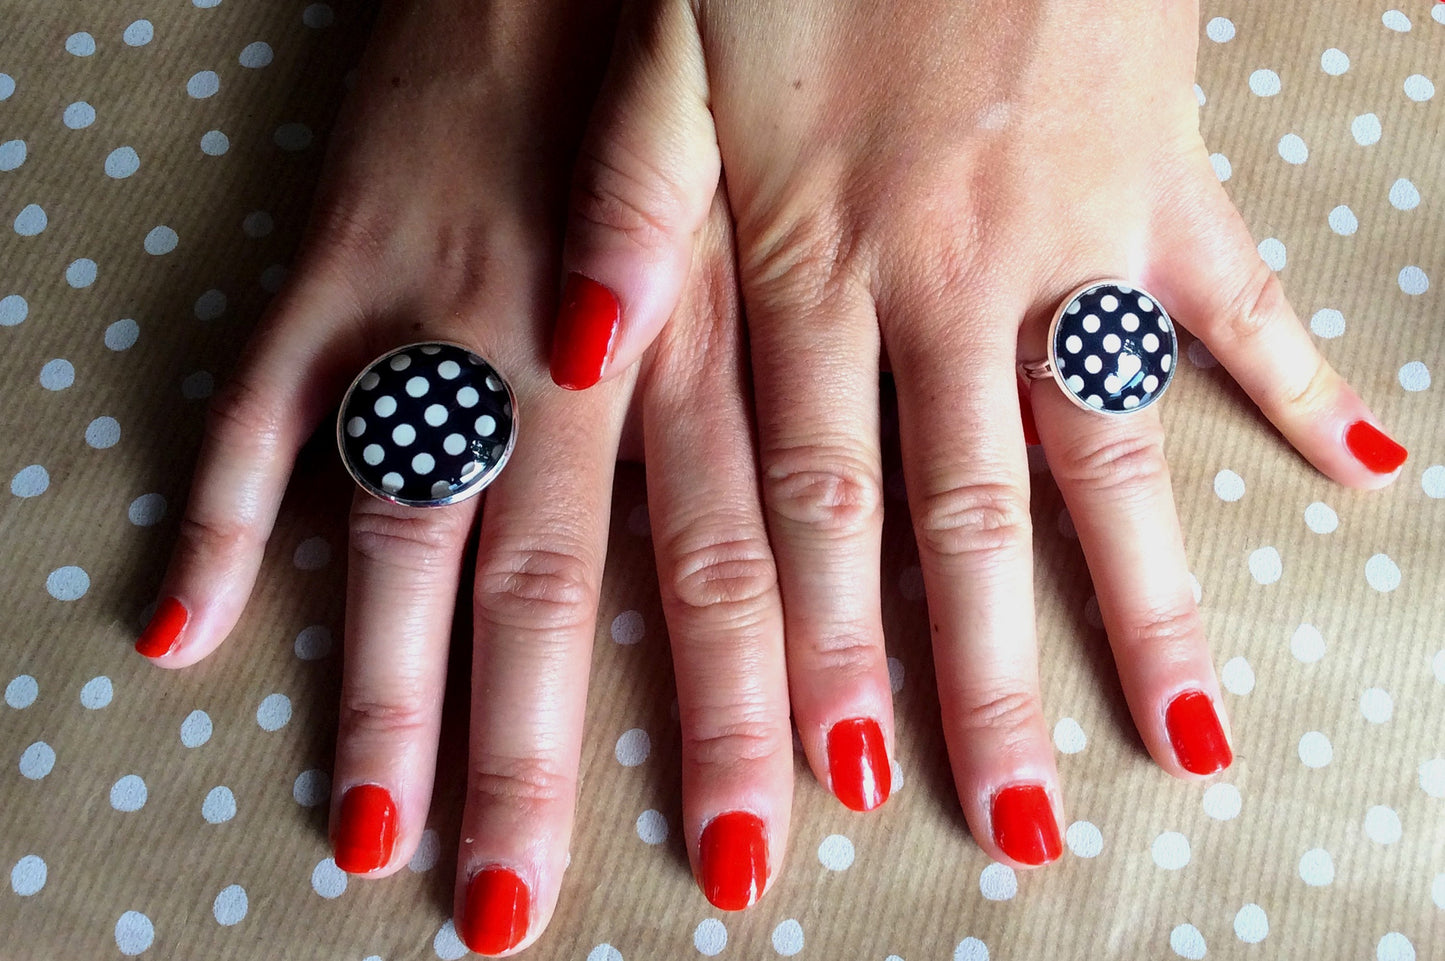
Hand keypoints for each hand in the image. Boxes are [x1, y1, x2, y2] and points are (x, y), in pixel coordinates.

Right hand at [134, 0, 796, 951]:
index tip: (778, 831)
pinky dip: (226, 509)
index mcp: (705, 343)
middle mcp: (573, 351)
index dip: (756, 704)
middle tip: (523, 912)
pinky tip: (191, 633)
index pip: (729, 561)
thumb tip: (956, 484)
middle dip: (548, 756)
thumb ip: (875, 346)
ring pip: (413, 525)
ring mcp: (439, 307)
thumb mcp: (829, 193)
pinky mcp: (339, 254)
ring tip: (377, 838)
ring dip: (391, 690)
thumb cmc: (723, 60)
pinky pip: (263, 396)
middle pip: (560, 585)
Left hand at [551, 0, 1409, 866]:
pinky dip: (1298, 378)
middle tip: (1011, 820)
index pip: (817, 501)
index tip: (843, 772)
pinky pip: (1239, 290)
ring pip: (1109, 449)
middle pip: (967, 518)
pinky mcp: (1160, 172)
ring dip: (1146, 600)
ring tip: (1186, 736)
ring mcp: (1071, 233)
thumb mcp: (666, 58)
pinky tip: (1366, 469)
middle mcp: (947, 278)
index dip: (826, 645)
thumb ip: (622, 212)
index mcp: (813, 262)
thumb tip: (563, 355)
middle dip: (985, 681)